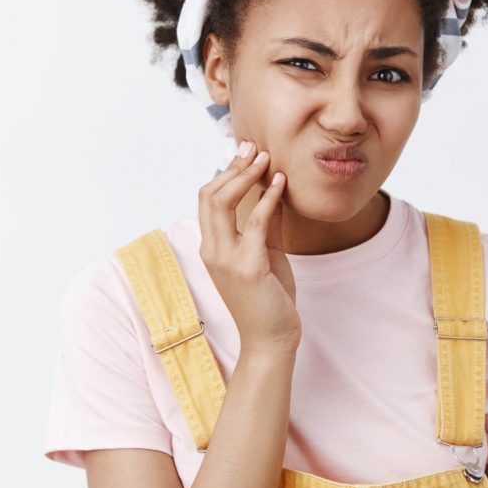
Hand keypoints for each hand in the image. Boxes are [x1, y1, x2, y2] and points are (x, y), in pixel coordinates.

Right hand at [197, 140, 300, 355]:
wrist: (271, 339)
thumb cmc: (268, 298)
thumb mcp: (263, 254)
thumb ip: (262, 225)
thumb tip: (270, 190)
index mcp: (211, 247)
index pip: (207, 199)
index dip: (225, 172)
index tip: (245, 152)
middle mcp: (211, 250)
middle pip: (209, 194)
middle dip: (232, 167)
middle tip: (253, 147)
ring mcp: (225, 259)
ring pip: (222, 202)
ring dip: (245, 175)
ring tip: (265, 157)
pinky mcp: (246, 267)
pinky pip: (254, 222)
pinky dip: (267, 198)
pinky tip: (280, 184)